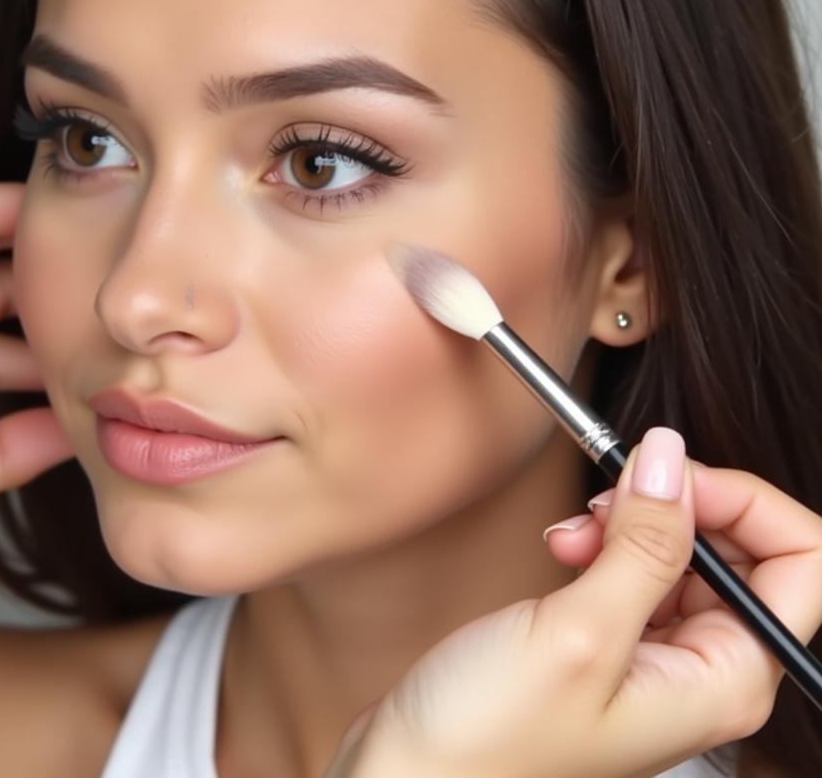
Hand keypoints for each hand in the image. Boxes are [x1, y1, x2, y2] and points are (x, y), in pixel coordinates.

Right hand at [325, 428, 821, 777]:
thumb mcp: (578, 632)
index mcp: (726, 679)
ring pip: (682, 552)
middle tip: (609, 502)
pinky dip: (601, 543)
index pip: (802, 563)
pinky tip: (562, 549)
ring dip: (629, 523)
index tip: (670, 473)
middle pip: (742, 550)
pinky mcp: (614, 643)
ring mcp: (659, 657)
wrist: (418, 774)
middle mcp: (706, 670)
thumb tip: (673, 456)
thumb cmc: (491, 739)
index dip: (743, 502)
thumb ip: (643, 544)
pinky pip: (635, 570)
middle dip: (677, 508)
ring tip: (572, 534)